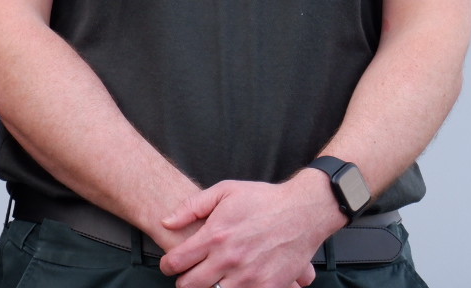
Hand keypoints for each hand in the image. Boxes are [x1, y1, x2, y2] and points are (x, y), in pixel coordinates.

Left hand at [158, 173, 342, 287]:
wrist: (303, 212)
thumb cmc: (263, 200)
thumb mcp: (224, 191)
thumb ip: (191, 207)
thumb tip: (167, 222)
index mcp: (215, 236)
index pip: (177, 261)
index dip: (168, 266)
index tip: (169, 265)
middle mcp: (229, 259)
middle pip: (191, 285)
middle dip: (184, 282)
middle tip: (186, 277)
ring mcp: (249, 277)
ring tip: (210, 280)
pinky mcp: (268, 287)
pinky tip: (232, 283)